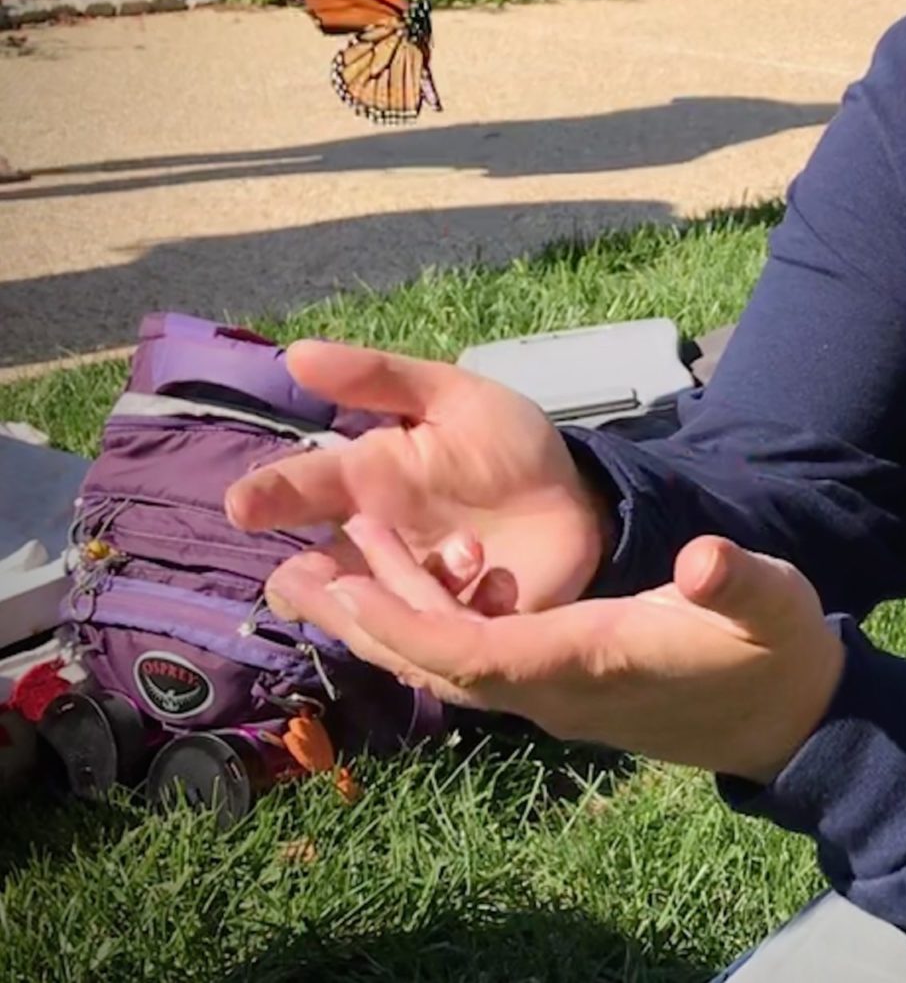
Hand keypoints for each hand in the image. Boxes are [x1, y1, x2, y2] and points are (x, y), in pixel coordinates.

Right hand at [225, 340, 610, 616]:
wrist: (575, 492)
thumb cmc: (501, 444)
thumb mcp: (450, 397)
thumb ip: (380, 380)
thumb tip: (296, 353)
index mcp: (364, 487)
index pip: (297, 495)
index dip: (268, 498)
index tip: (243, 503)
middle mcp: (377, 551)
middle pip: (319, 582)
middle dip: (312, 584)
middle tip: (313, 572)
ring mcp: (419, 595)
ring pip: (378, 619)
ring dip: (400, 593)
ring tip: (454, 553)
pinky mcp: (470, 626)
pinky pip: (450, 638)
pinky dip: (465, 610)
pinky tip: (496, 577)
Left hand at [282, 516, 846, 783]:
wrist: (790, 715)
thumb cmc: (779, 649)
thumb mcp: (775, 603)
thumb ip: (738, 580)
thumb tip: (704, 560)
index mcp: (593, 660)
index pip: (480, 656)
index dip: (414, 627)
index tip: (353, 591)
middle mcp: (556, 687)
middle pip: (438, 666)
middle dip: (365, 624)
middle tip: (293, 573)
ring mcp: (554, 692)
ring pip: (447, 665)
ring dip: (386, 618)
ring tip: (327, 565)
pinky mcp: (560, 682)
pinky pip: (472, 659)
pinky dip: (428, 622)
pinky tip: (406, 580)